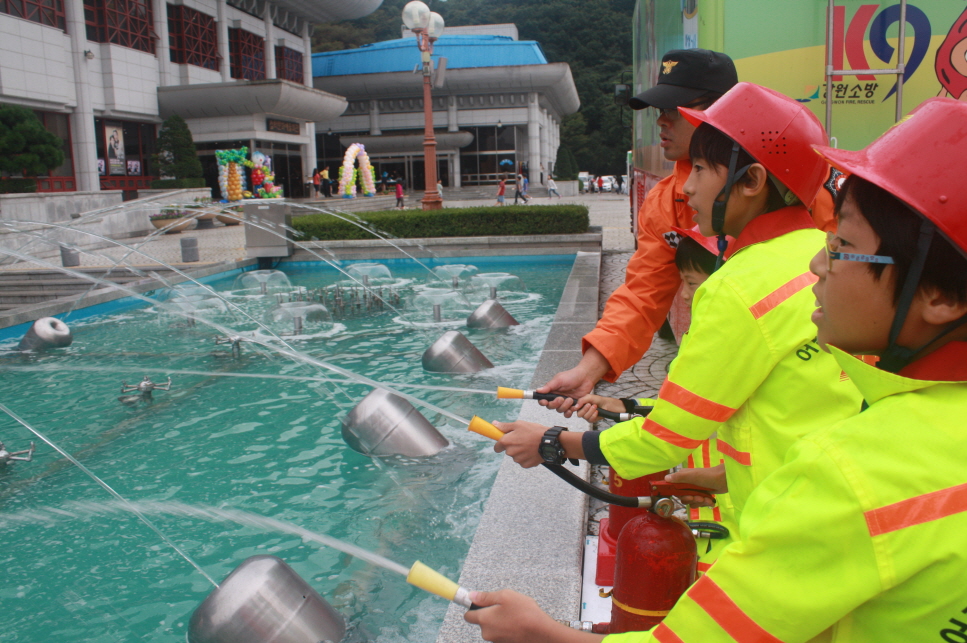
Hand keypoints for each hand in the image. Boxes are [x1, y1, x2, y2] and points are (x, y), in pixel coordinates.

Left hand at [465, 590, 601, 642]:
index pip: (468, 615)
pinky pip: (501, 632)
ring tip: (514, 614)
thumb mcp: (505, 596)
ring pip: (492, 627)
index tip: (479, 602)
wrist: (541, 632)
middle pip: (481, 621)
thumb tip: (472, 596)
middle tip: (503, 606)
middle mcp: (487, 633)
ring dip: (499, 620)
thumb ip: (486, 596)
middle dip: (489, 613)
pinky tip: (517, 621)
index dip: (473, 607)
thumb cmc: (524, 613)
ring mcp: (496, 640)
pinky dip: (506, 626)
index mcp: (484, 619)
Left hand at [493, 420, 547, 467]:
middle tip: (523, 439)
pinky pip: (523, 461)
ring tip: (530, 444)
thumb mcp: (519, 424)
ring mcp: (518, 459)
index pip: (497, 447)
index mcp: (506, 442)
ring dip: (521, 452)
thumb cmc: (534, 431)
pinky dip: (527, 457)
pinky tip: (533, 451)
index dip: (501, 444)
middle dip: (513, 446)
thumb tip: (494, 424)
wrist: (549, 441)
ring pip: (516, 456)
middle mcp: (510, 452)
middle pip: (508, 451)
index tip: (507, 441)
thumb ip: (505, 426)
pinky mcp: (526, 464)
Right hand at [538, 348, 611, 404]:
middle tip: (561, 398)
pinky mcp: (572, 406)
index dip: (543, 402)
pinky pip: (568, 413)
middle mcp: (557, 397)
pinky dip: (571, 411)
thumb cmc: (572, 376)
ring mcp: (565, 402)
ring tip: (571, 399)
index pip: (543, 399)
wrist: (586, 377)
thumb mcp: (559, 380)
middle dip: (555, 404)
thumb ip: (549, 386)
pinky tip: (574, 405)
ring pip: (560, 411)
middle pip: (551, 407)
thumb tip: (537, 390)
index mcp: (551, 391)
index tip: (545, 402)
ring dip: (564, 407)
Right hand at [573, 395, 623, 422]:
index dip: (575, 408)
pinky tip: (597, 411)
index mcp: (581, 405)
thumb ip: (581, 400)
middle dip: (585, 409)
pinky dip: (594, 415)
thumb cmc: (598, 400)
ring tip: (595, 406)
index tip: (578, 406)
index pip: (574, 409)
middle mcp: (583, 411)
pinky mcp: (592, 420)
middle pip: (579, 414)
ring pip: (585, 417)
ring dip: (591, 411)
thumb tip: (576, 406)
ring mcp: (587, 416)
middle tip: (590, 405)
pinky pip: (590, 420)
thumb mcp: (589, 397)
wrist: (607, 404)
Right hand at [665, 465, 727, 507]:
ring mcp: (696, 490)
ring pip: (692, 502)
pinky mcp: (703, 494)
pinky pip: (699, 503)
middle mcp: (688, 484)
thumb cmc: (708, 476)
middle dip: (691, 499)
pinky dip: (705, 503)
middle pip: (683, 498)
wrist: (725, 479)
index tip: (686, 496)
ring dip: (699, 502)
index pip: (674, 488)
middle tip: (698, 497)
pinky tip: (710, 501)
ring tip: (706, 498)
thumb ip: (679, 477)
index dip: (678, 494)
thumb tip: (666, 478)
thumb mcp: (692, 476)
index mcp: (683, 478)